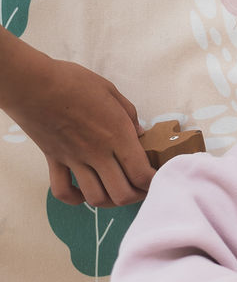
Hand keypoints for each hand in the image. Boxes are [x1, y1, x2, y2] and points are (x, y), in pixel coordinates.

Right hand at [0, 34, 152, 206]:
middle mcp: (98, 153)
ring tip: (116, 190)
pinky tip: (83, 191)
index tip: (157, 177)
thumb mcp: (110, 90)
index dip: (153, 182)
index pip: (141, 173)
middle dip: (137, 196)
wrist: (34, 85)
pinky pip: (63, 192)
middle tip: (141, 187)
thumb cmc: (74, 82)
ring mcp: (74, 160)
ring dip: (110, 200)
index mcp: (117, 134)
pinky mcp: (54, 162)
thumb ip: (128, 114)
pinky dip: (75, 198)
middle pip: (122, 194)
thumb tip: (139, 134)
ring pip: (96, 198)